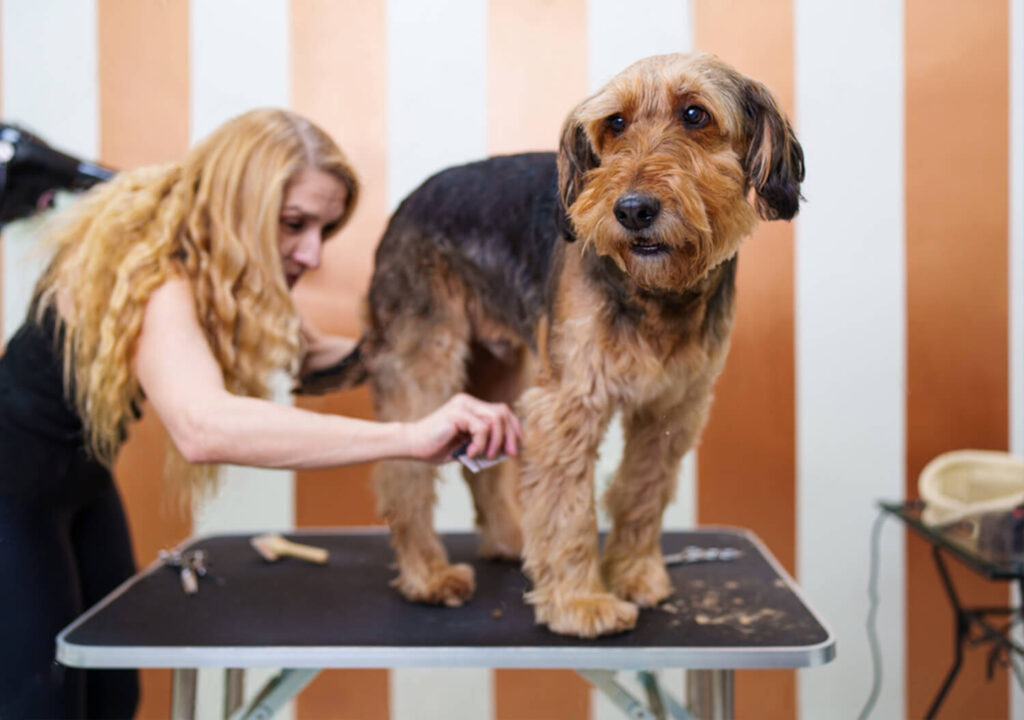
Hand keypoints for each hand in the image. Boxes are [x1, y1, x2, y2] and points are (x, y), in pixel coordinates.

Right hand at [404, 393, 521, 464]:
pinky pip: (481, 428)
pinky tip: (469, 454)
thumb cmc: (437, 447)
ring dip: (495, 442)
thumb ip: (484, 444)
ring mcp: (463, 405)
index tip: (516, 445)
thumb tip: (507, 450)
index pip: (502, 411)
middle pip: (502, 412)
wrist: (412, 445)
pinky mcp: (457, 413)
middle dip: (510, 435)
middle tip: (509, 454)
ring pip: (495, 420)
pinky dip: (480, 445)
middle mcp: (468, 402)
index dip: (513, 427)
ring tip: (486, 456)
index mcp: (471, 406)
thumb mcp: (466, 447)